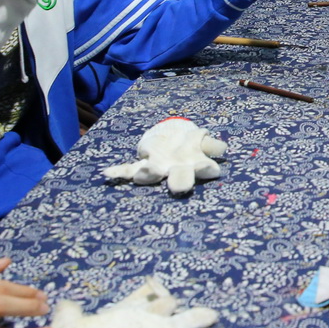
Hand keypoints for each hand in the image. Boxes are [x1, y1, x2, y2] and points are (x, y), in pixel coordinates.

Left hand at [102, 117, 225, 196]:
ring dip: (147, 175)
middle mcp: (175, 171)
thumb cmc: (189, 144)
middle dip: (179, 183)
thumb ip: (210, 144)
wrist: (170, 139)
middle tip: (179, 188)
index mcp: (195, 164)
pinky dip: (118, 172)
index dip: (207, 169)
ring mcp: (157, 169)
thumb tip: (222, 148)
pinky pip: (128, 170)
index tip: (212, 170)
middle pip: (179, 178)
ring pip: (152, 174)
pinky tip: (107, 173)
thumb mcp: (201, 140)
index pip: (204, 168)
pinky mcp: (141, 165)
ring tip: (141, 175)